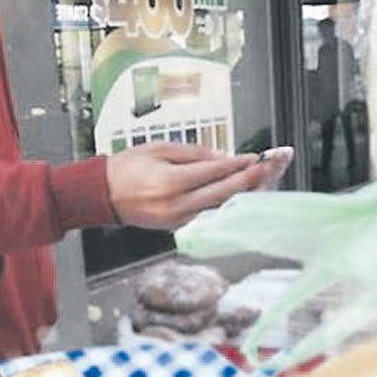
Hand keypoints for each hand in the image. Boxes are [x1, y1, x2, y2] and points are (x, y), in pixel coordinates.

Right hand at [106, 143, 275, 229]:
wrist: (103, 195)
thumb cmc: (128, 168)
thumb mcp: (160, 149)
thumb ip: (194, 153)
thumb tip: (223, 157)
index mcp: (172, 183)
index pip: (216, 172)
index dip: (239, 164)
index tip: (257, 156)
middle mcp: (179, 205)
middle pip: (226, 193)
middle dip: (252, 180)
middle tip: (273, 168)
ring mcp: (180, 220)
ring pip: (222, 208)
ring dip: (246, 195)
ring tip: (266, 181)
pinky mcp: (180, 228)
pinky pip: (210, 215)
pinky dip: (228, 205)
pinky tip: (242, 195)